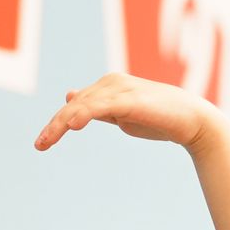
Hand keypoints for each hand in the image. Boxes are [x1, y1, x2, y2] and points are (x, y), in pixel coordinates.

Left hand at [34, 73, 221, 151]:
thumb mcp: (122, 114)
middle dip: (53, 126)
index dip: (56, 123)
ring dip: (61, 124)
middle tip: (39, 146)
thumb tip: (72, 100)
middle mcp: (110, 83)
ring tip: (47, 141)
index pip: (76, 105)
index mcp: (107, 87)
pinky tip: (73, 126)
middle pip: (73, 106)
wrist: (190, 120)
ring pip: (81, 106)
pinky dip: (83, 114)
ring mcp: (118, 89)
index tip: (42, 143)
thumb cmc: (159, 118)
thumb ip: (98, 108)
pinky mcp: (127, 99)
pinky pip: (99, 106)